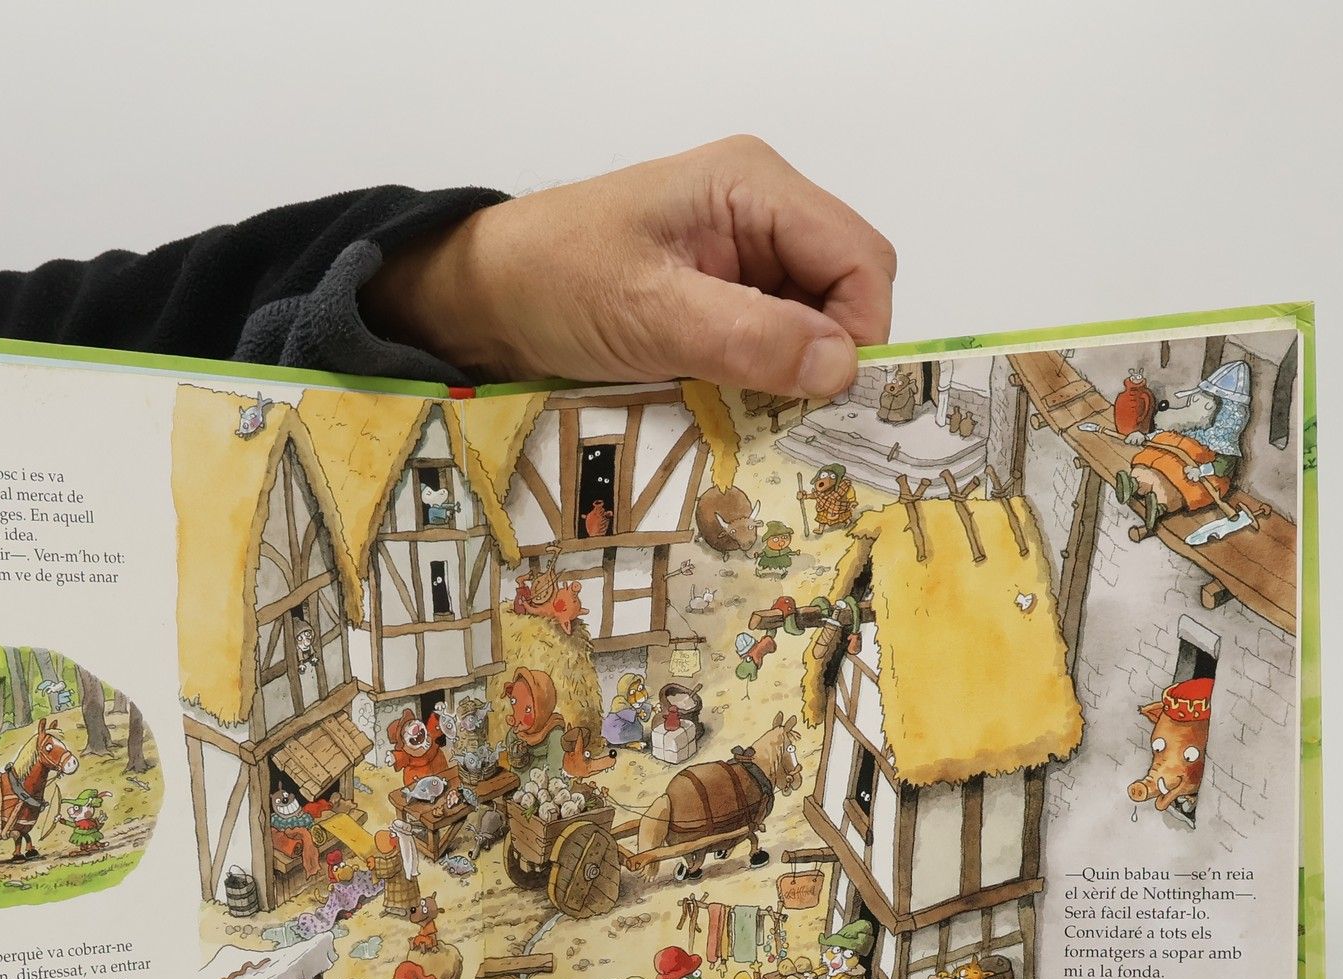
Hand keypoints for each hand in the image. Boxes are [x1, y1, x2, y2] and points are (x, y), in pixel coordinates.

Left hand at [368, 137, 895, 397]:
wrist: (483, 297)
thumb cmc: (552, 282)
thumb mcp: (650, 312)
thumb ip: (747, 336)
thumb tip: (839, 367)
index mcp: (753, 186)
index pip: (859, 257)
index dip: (860, 332)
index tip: (829, 401)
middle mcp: (759, 214)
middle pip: (844, 292)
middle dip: (827, 360)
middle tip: (795, 426)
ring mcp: (739, 258)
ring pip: (809, 327)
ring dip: (792, 380)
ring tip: (761, 427)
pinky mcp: (717, 300)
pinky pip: (767, 345)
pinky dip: (761, 384)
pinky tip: (737, 415)